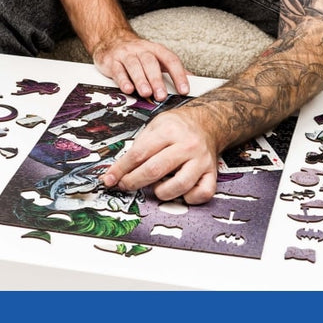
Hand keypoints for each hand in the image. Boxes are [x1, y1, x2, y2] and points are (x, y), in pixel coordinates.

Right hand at [91, 31, 189, 101]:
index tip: (184, 90)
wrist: (112, 40)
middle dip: (157, 80)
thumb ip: (172, 69)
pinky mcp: (111, 61)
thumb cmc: (138, 54)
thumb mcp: (156, 57)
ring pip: (134, 65)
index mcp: (156, 49)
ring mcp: (126, 54)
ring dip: (141, 80)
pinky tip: (128, 89)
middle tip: (161, 96)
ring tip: (146, 93)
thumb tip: (192, 79)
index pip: (170, 60)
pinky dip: (123, 80)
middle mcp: (141, 50)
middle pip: (151, 62)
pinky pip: (118, 70)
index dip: (178, 75)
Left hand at [102, 109, 217, 203]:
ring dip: (161, 192)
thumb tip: (118, 170)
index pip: (139, 154)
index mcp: (170, 130)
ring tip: (156, 186)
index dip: (121, 169)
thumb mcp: (156, 125)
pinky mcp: (212, 173)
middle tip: (126, 185)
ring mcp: (201, 160)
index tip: (110, 178)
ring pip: (179, 186)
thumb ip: (139, 146)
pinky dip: (188, 198)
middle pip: (155, 170)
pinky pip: (202, 194)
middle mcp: (187, 145)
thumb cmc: (178, 127)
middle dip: (134, 182)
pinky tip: (179, 192)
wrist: (207, 123)